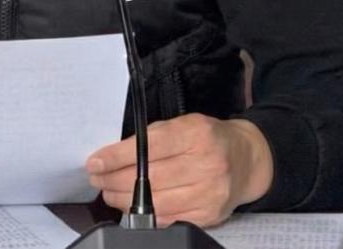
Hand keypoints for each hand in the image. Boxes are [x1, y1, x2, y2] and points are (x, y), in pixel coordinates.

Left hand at [85, 114, 272, 226]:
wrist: (247, 160)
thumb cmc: (208, 138)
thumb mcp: (183, 124)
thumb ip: (153, 137)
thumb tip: (114, 154)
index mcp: (196, 134)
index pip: (149, 147)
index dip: (117, 156)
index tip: (95, 161)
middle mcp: (205, 164)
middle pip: (149, 178)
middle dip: (114, 179)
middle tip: (97, 178)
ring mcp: (208, 193)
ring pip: (156, 202)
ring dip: (123, 199)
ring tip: (108, 191)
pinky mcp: (209, 215)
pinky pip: (168, 218)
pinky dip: (145, 214)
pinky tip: (131, 205)